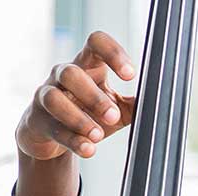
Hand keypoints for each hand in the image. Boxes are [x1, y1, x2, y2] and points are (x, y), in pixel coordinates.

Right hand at [16, 30, 137, 161]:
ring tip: (97, 136)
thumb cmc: (88, 113)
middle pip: (72, 73)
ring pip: (55, 99)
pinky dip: (72, 140)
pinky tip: (88, 149)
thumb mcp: (116, 109)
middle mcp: (63, 75)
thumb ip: (135, 105)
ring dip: (78, 119)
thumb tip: (160, 103)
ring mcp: (46, 96)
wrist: (52, 136)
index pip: (95, 43)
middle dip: (94, 96)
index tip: (131, 75)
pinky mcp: (37, 120)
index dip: (112, 53)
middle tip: (113, 116)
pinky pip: (53, 128)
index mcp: (87, 65)